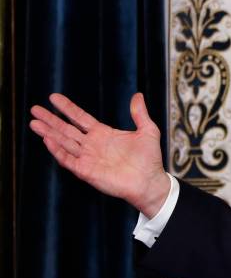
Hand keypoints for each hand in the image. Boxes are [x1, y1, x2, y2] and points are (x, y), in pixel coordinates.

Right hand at [29, 93, 169, 216]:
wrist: (150, 181)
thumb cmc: (149, 159)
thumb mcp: (148, 131)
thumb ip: (139, 113)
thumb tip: (138, 95)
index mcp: (103, 134)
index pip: (80, 118)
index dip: (67, 108)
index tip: (53, 97)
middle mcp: (92, 145)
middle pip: (66, 129)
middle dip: (50, 119)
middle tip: (34, 109)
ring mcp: (87, 158)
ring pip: (63, 142)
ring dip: (48, 133)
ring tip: (34, 123)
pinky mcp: (86, 171)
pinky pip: (68, 159)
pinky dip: (57, 150)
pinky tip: (48, 140)